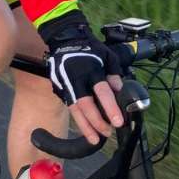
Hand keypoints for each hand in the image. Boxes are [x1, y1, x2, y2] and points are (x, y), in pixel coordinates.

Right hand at [39, 11, 124, 144]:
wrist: (64, 39)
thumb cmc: (90, 48)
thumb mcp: (107, 56)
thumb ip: (114, 74)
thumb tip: (119, 91)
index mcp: (91, 69)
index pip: (101, 91)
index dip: (110, 107)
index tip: (118, 122)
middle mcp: (76, 78)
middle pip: (85, 105)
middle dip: (97, 122)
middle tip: (108, 132)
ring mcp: (65, 83)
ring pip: (74, 109)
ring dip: (85, 126)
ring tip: (95, 139)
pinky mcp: (59, 87)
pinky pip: (69, 105)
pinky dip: (78, 118)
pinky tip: (86, 127)